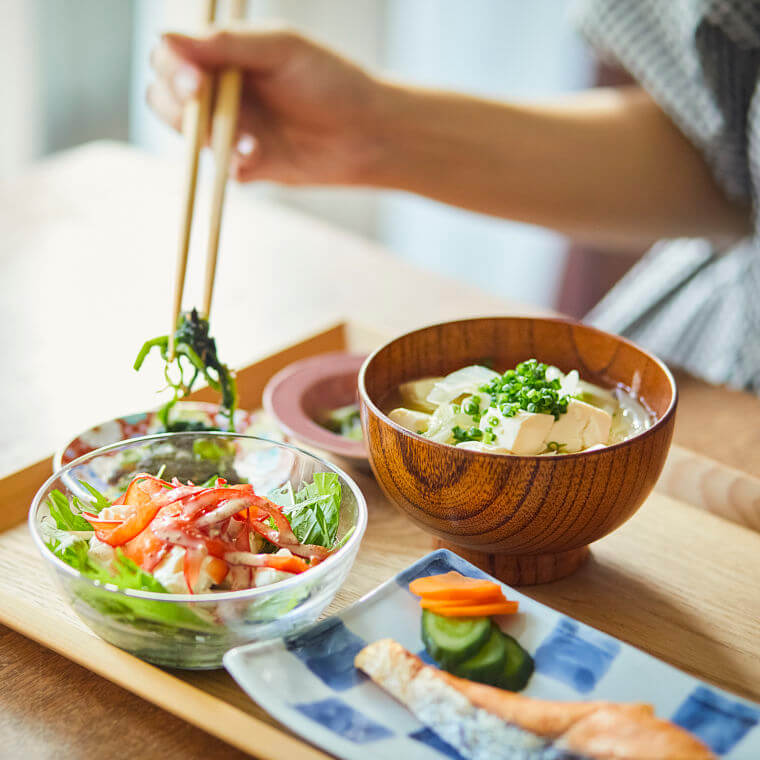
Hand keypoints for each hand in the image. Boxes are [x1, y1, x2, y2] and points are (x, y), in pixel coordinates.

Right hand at [148, 25, 384, 184]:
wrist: (368, 134)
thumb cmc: (331, 81)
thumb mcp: (281, 50)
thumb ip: (226, 43)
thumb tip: (164, 36)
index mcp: (225, 57)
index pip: (171, 58)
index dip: (171, 68)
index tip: (193, 80)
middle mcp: (221, 93)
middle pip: (166, 99)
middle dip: (177, 105)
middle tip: (202, 103)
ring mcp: (231, 131)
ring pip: (190, 137)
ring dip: (208, 136)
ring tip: (248, 139)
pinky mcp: (247, 166)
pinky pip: (223, 170)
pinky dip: (236, 164)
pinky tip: (260, 156)